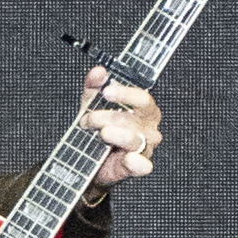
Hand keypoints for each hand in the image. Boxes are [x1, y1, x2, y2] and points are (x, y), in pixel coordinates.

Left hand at [78, 67, 163, 186]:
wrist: (88, 158)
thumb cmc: (97, 128)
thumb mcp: (92, 104)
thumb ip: (94, 86)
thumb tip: (98, 72)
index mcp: (144, 110)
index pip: (143, 98)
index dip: (125, 94)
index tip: (106, 92)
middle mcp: (149, 128)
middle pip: (133, 119)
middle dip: (106, 117)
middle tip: (88, 120)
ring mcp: (145, 147)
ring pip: (134, 139)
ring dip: (112, 135)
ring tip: (99, 134)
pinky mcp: (138, 166)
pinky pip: (143, 165)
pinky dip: (136, 162)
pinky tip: (127, 158)